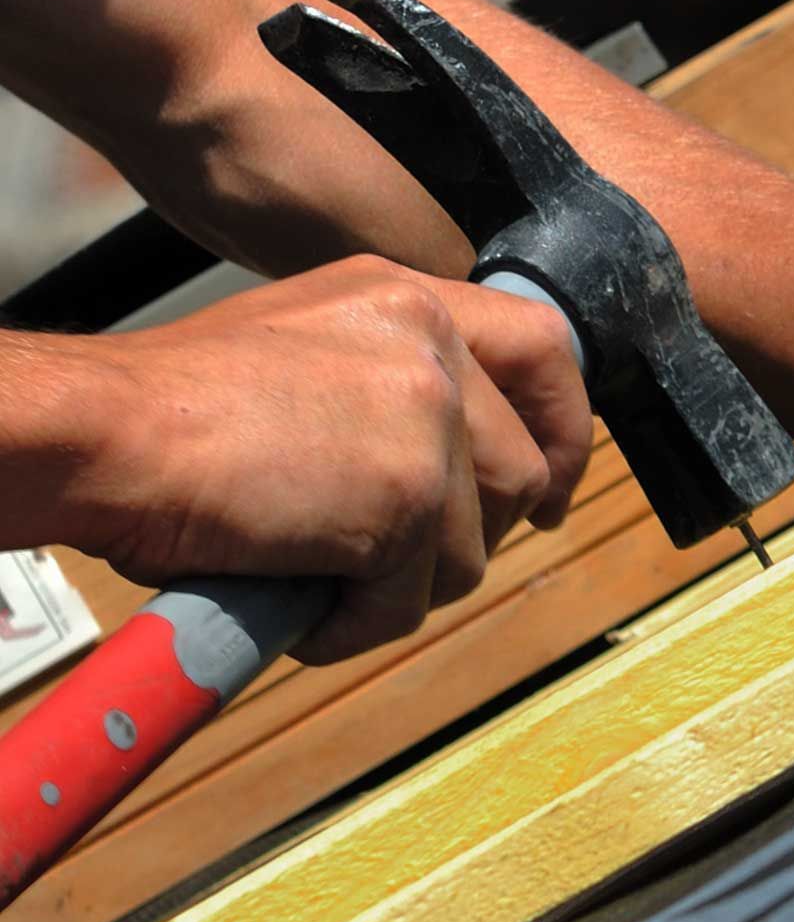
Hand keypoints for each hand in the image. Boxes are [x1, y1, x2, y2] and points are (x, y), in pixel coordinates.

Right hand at [66, 257, 592, 664]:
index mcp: (408, 298)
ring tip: (310, 571)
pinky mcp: (410, 498)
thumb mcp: (306, 351)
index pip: (543, 348)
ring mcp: (429, 421)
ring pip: (474, 550)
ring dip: (397, 585)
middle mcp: (434, 347)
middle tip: (393, 563)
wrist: (103, 433)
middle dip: (470, 536)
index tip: (553, 489)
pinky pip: (408, 602)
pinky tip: (292, 597)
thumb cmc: (170, 412)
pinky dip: (350, 623)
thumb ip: (391, 384)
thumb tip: (458, 470)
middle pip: (521, 472)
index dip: (562, 428)